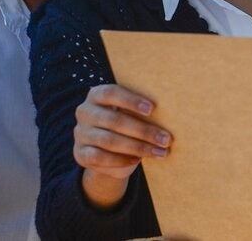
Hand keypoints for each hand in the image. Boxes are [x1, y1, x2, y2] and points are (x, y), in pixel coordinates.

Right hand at [74, 84, 171, 206]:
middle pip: (114, 120)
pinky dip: (121, 159)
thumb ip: (141, 110)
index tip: (152, 109)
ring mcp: (80, 133)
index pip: (110, 93)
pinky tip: (138, 160)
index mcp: (97, 95)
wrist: (107, 153)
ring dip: (138, 147)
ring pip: (109, 141)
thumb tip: (172, 111)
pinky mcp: (80, 154)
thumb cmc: (127, 124)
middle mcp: (85, 112)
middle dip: (143, 130)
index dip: (131, 100)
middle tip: (166, 138)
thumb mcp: (130, 114)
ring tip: (160, 151)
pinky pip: (100, 158)